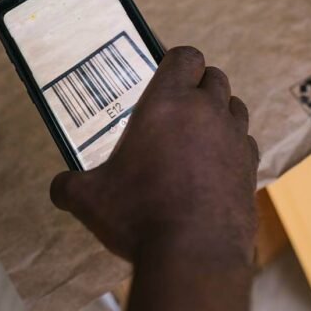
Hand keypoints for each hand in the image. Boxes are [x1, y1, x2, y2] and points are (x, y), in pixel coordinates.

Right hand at [50, 46, 259, 264]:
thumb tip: (59, 188)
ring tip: (196, 135)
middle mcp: (207, 112)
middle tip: (177, 108)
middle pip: (214, 76)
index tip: (165, 76)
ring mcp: (235, 139)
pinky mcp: (251, 168)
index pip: (185, 56)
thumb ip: (69, 185)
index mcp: (168, 102)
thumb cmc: (139, 216)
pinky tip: (213, 167)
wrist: (194, 254)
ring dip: (219, 112)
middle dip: (198, 85)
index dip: (176, 61)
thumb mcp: (89, 199)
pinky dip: (232, 146)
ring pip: (235, 106)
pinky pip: (246, 142)